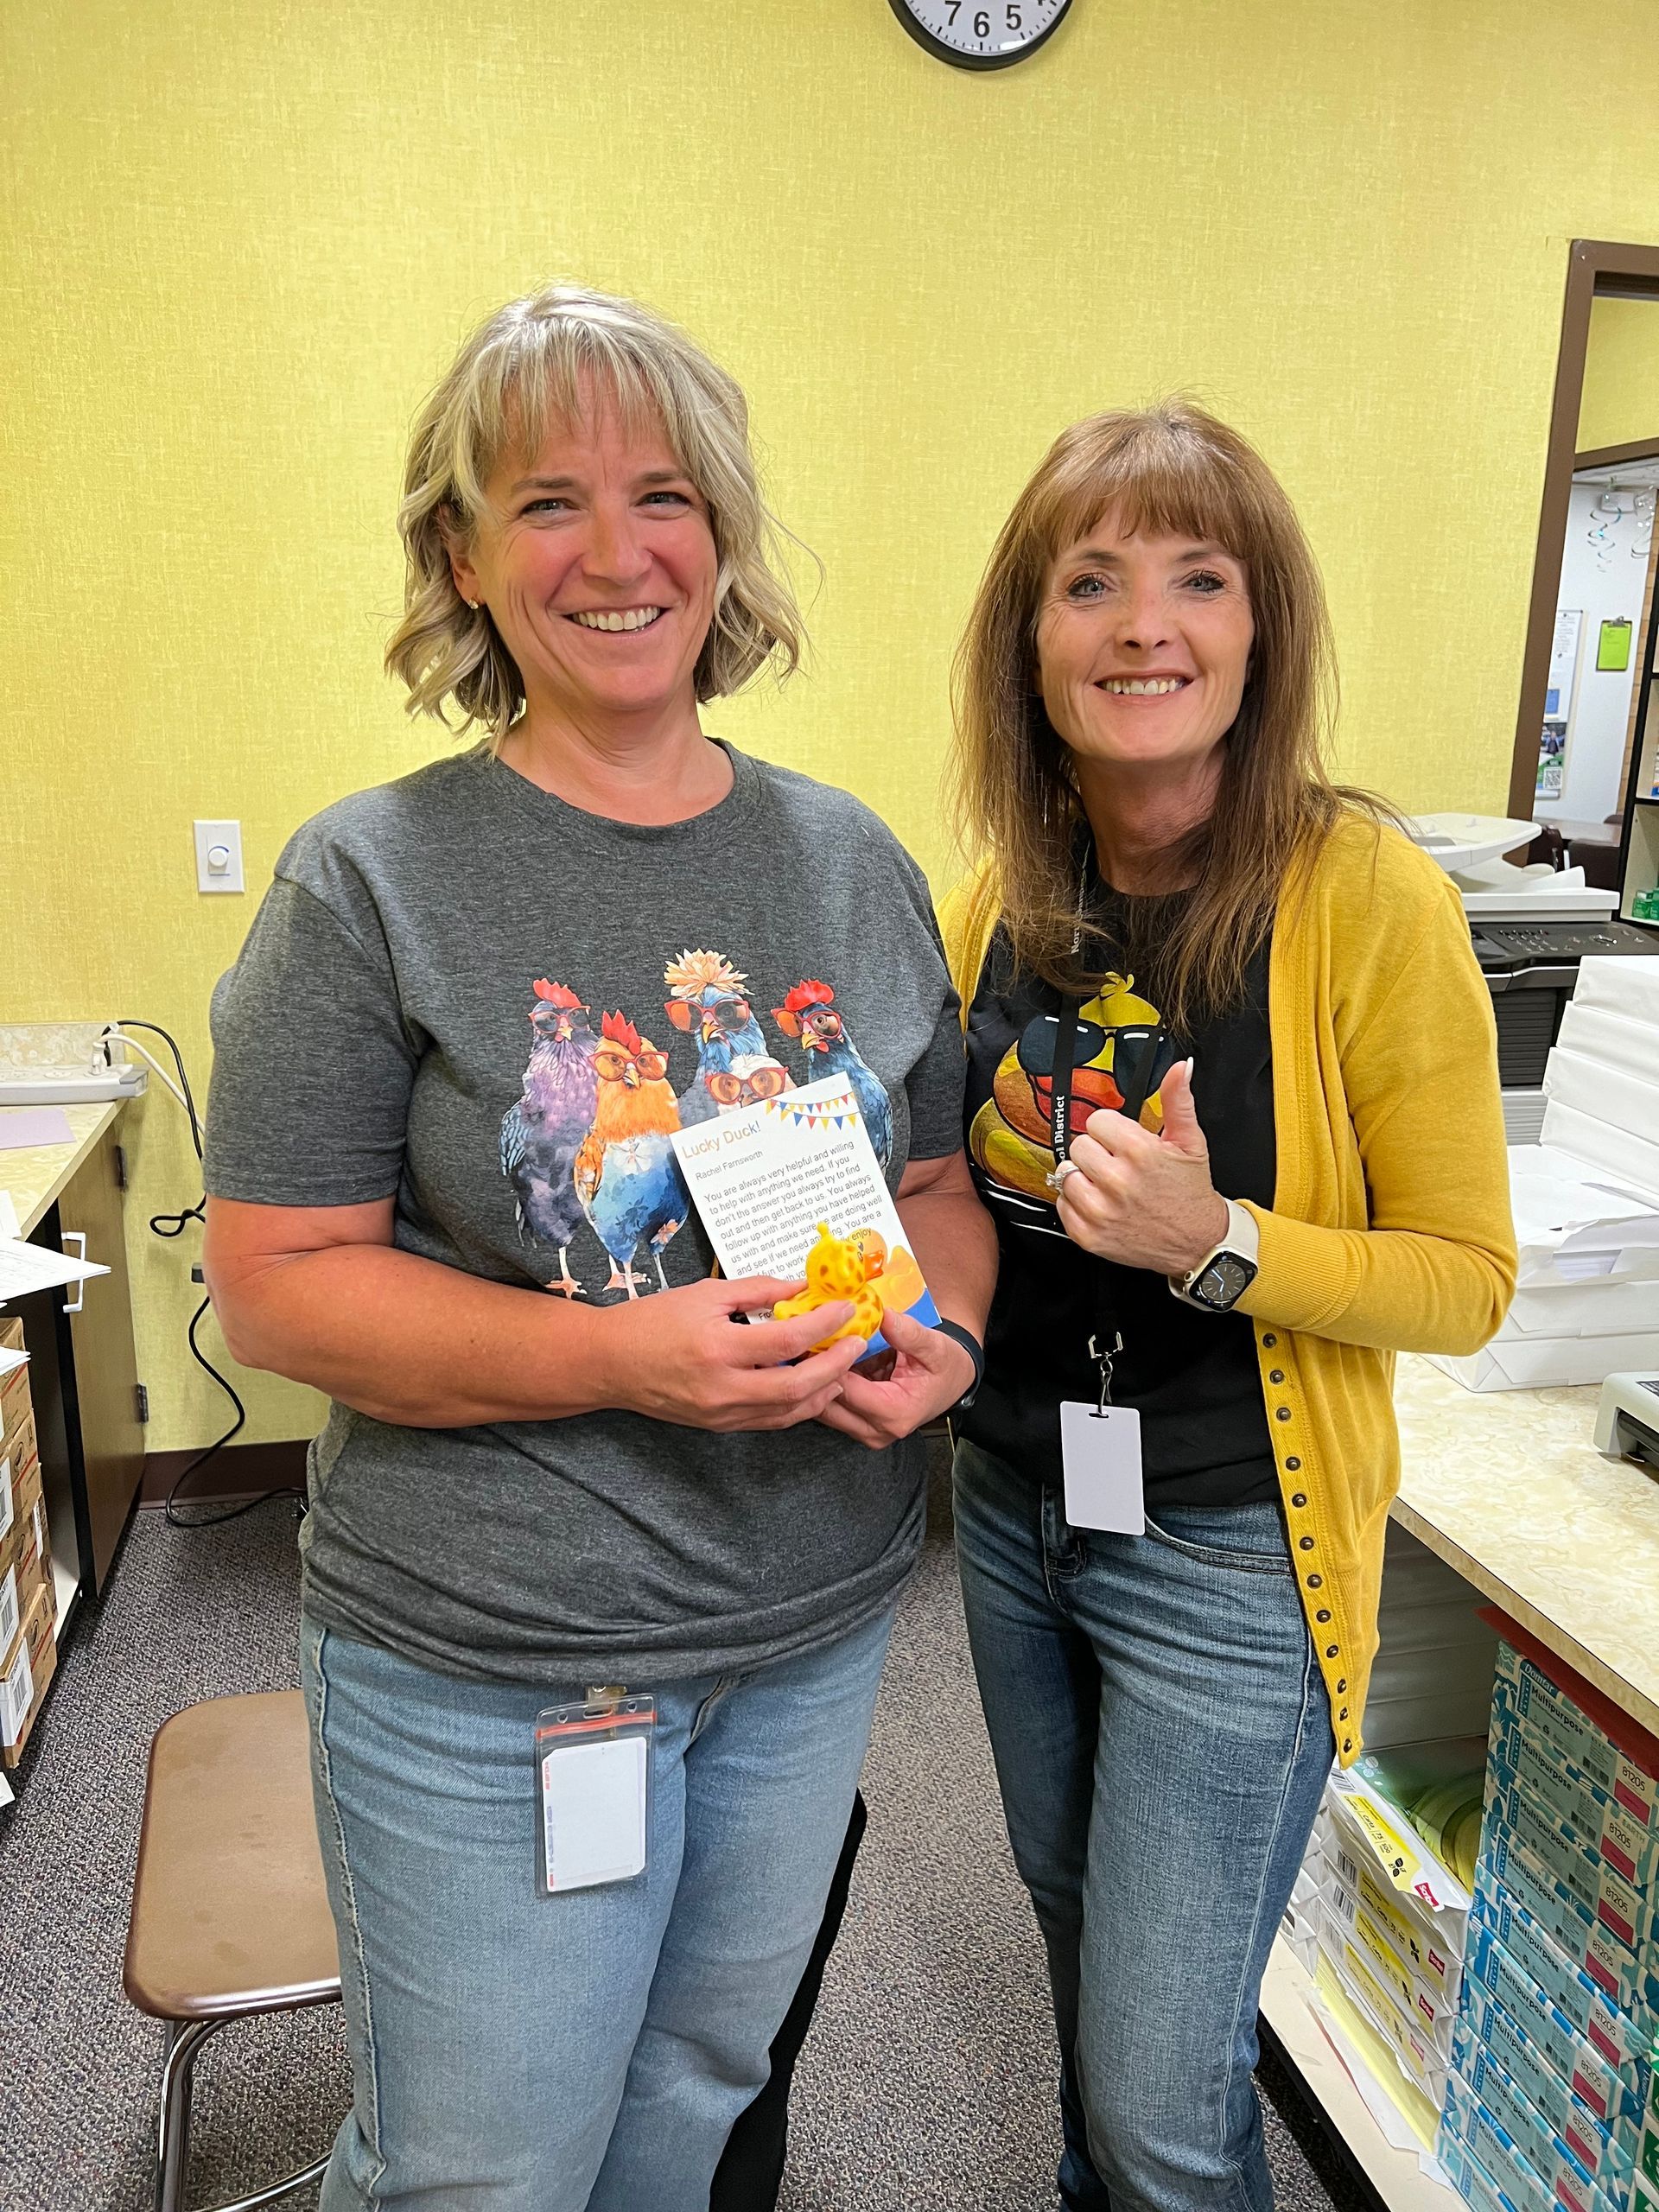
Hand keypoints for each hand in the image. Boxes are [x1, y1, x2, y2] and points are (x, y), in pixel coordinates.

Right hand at [603, 1276, 866, 1432]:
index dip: (824, 1324)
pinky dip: (797, 1405)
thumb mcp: (704, 1294)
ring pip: (788, 1411)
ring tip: (842, 1366)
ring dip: (823, 1390)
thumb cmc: (652, 1321)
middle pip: (797, 1386)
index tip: (845, 1309)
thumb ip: (756, 1290)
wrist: (609, 1363)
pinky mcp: (719, 1425)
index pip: (787, 1341)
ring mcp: (721, 1413)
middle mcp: (722, 1388)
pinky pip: (769, 1420)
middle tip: (856, 1343)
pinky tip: (812, 1386)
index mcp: (718, 1348)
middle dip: (835, 1365)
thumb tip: (800, 1287)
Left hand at [815, 1304, 976, 1450]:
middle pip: (827, 1404)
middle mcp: (877, 1430)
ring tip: (810, 1349)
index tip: (817, 1336)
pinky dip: (822, 1386)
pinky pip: (830, 1408)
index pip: (846, 1390)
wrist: (952, 1383)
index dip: (828, 1362)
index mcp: (895, 1413)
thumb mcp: (934, 1345)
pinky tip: (820, 1362)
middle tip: (804, 1341)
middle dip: (813, 1373)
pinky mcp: (858, 1427)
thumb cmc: (945, 1366)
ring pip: (823, 1409)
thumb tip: (883, 1315)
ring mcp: (866, 1432)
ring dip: (814, 1380)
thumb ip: (907, 1333)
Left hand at [1055, 1059, 1227, 1273]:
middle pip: (1079, 1145)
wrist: (1197, 1242)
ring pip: (1066, 1173)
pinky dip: (1077, 1204)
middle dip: (1097, 1152)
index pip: (1097, 1121)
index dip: (1111, 1130)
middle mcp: (1118, 1182)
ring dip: (1084, 1177)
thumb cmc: (1190, 1192)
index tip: (1122, 1142)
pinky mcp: (1090, 1235)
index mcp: (1140, 1152)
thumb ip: (1177, 1101)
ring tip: (1108, 1185)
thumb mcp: (1190, 1142)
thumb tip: (1179, 1068)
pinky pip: (1062, 1205)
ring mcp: (1101, 1211)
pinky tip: (1102, 1204)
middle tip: (1117, 1165)